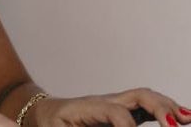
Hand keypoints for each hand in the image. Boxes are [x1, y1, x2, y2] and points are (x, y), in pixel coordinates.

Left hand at [29, 88, 190, 126]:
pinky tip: (180, 118)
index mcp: (89, 107)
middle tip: (176, 125)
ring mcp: (114, 103)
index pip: (116, 113)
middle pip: (136, 95)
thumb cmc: (52, 125)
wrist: (44, 113)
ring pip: (144, 97)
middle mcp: (105, 101)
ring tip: (188, 119)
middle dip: (159, 108)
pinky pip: (144, 106)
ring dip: (167, 107)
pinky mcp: (120, 110)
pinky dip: (163, 110)